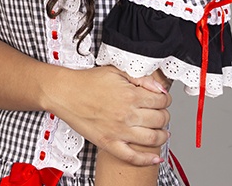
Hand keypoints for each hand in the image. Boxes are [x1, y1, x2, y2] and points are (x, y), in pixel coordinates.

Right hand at [47, 65, 170, 166]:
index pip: (161, 101)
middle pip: (160, 119)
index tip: (164, 100)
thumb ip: (140, 78)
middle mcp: (126, 115)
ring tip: (162, 132)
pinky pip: (132, 157)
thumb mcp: (116, 71)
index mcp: (130, 95)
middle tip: (162, 114)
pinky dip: (146, 160)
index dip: (166, 100)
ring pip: (152, 139)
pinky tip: (154, 158)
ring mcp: (118, 131)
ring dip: (162, 136)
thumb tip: (159, 88)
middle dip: (165, 116)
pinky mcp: (109, 144)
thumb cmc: (87, 82)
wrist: (65, 93)